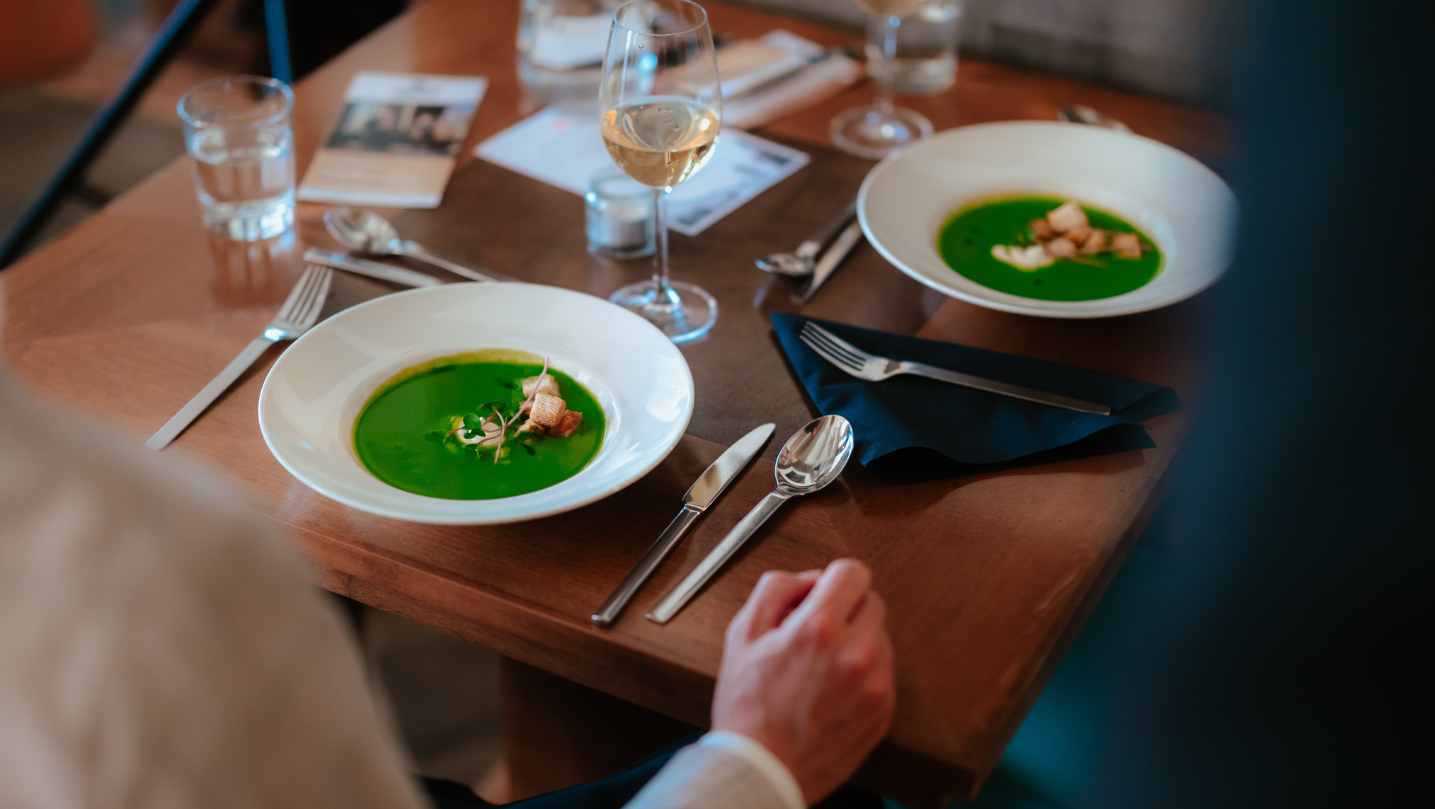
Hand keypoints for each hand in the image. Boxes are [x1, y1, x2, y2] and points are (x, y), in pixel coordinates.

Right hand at [711, 559, 895, 804]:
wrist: (763, 770)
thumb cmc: (747, 707)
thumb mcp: (742, 634)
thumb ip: (776, 590)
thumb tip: (811, 579)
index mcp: (817, 629)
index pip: (853, 572)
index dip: (835, 579)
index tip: (824, 594)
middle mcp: (854, 654)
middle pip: (873, 601)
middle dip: (846, 609)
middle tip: (817, 633)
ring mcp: (874, 685)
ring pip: (880, 637)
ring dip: (857, 641)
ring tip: (821, 668)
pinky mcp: (884, 711)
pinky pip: (884, 673)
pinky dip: (864, 674)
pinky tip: (832, 691)